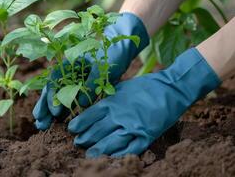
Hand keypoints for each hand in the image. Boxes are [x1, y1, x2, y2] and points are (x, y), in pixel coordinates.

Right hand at [33, 13, 149, 129]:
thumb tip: (81, 104)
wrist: (121, 47)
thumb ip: (91, 84)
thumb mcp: (101, 68)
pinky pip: (70, 99)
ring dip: (50, 111)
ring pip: (58, 96)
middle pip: (51, 91)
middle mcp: (68, 73)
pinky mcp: (82, 87)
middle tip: (40, 124)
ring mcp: (74, 80)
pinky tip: (59, 120)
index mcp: (69, 64)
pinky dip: (64, 109)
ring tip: (43, 125)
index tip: (55, 113)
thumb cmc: (111, 53)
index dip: (52, 98)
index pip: (54, 82)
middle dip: (44, 108)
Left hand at [68, 48, 220, 157]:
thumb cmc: (144, 86)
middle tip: (77, 143)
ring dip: (98, 149)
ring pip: (110, 143)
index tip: (72, 130)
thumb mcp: (121, 87)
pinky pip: (129, 149)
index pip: (89, 116)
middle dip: (84, 139)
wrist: (170, 88)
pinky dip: (118, 155)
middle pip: (96, 131)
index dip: (79, 125)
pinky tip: (110, 157)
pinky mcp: (146, 136)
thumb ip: (107, 99)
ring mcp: (133, 127)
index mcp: (112, 102)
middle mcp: (119, 115)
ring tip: (89, 154)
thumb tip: (93, 108)